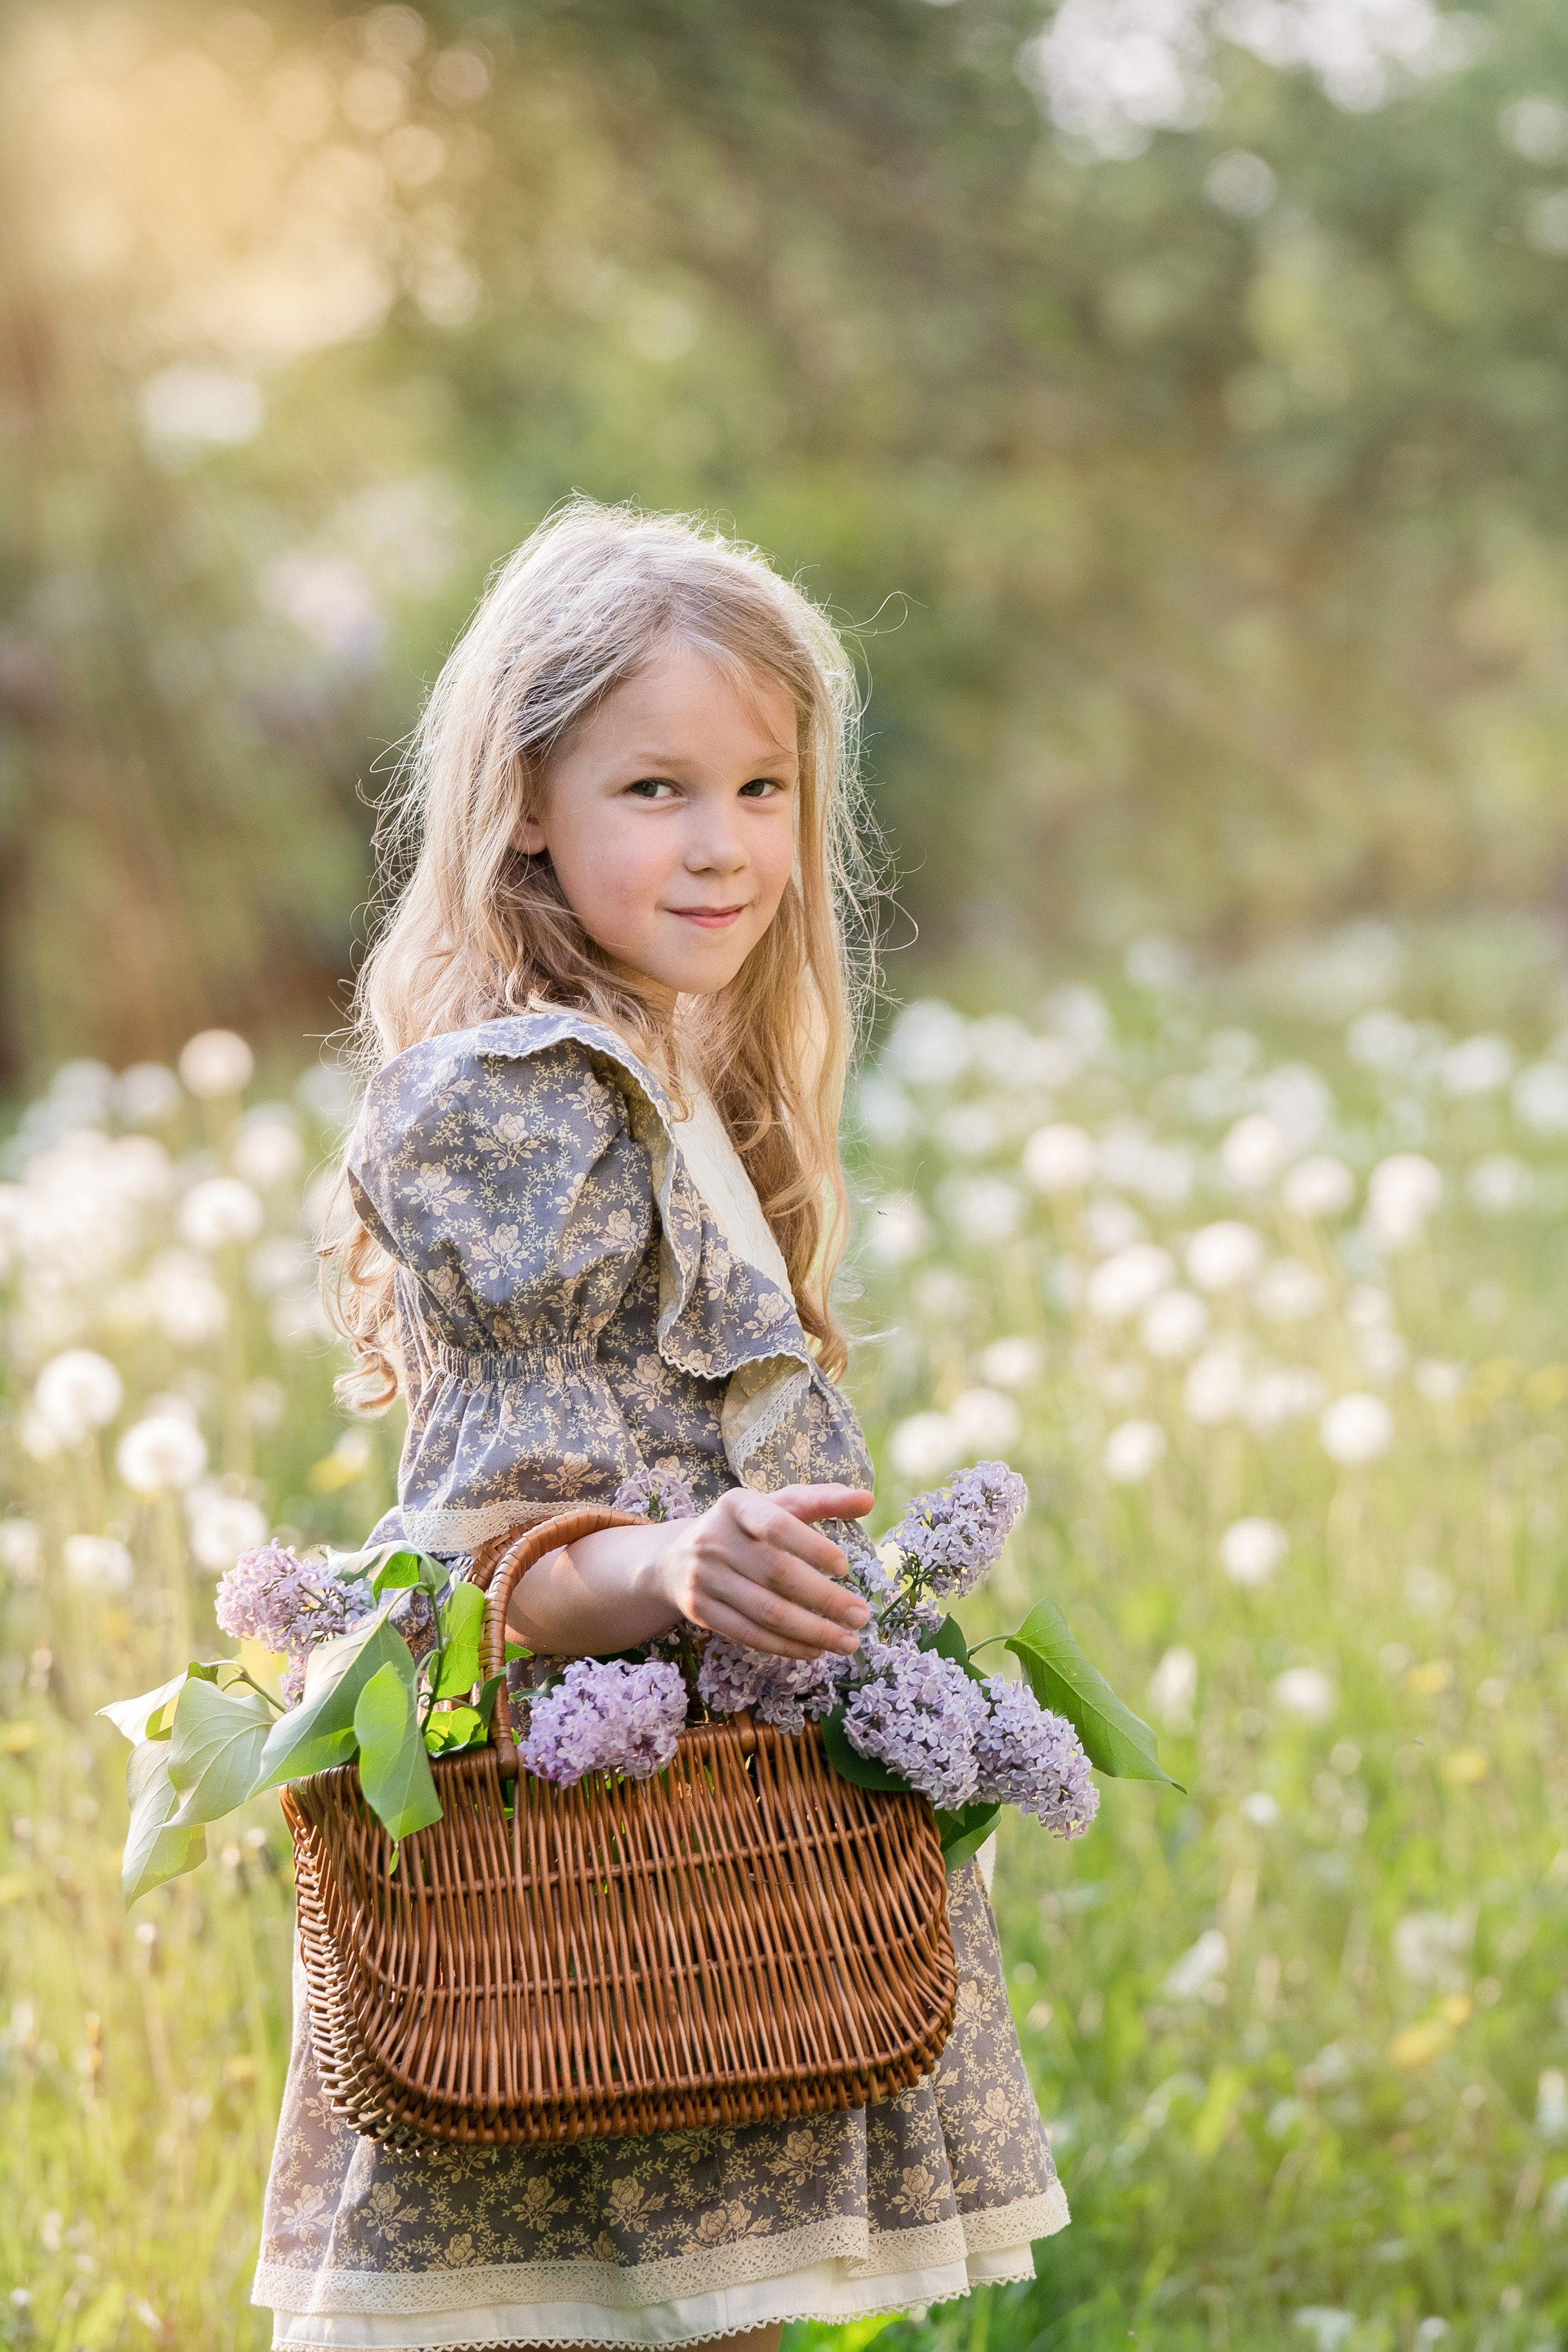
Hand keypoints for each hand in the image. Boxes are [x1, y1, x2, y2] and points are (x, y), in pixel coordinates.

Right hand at [658, 1483, 874, 1660]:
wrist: (678, 1558)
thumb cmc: (746, 1529)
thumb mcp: (777, 1506)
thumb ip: (822, 1500)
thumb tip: (867, 1500)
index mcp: (737, 1505)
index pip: (776, 1524)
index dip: (811, 1546)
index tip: (845, 1567)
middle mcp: (715, 1539)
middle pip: (776, 1574)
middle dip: (825, 1599)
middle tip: (861, 1616)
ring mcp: (703, 1577)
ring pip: (766, 1611)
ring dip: (812, 1631)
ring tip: (848, 1642)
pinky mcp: (699, 1610)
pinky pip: (749, 1634)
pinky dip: (786, 1646)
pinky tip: (814, 1649)